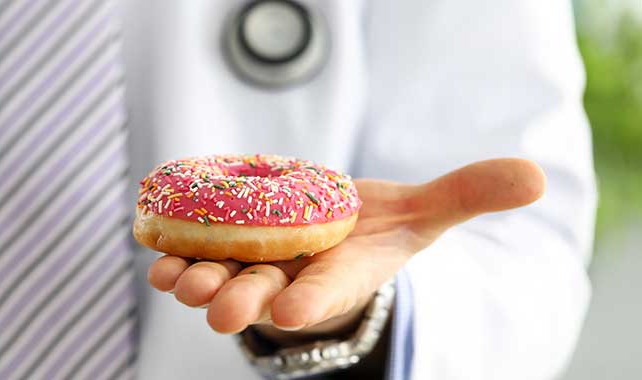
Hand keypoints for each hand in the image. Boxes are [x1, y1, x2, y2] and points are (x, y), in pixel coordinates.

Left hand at [148, 158, 544, 338]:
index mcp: (343, 274)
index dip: (311, 300)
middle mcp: (293, 279)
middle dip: (243, 301)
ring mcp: (253, 269)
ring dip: (200, 283)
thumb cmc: (374, 231)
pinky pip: (195, 259)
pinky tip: (158, 261)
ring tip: (180, 283)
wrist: (326, 239)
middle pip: (265, 294)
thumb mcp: (422, 213)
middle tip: (221, 309)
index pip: (329, 291)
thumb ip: (467, 195)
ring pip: (222, 281)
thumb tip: (534, 176)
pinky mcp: (221, 252)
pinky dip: (175, 260)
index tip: (290, 310)